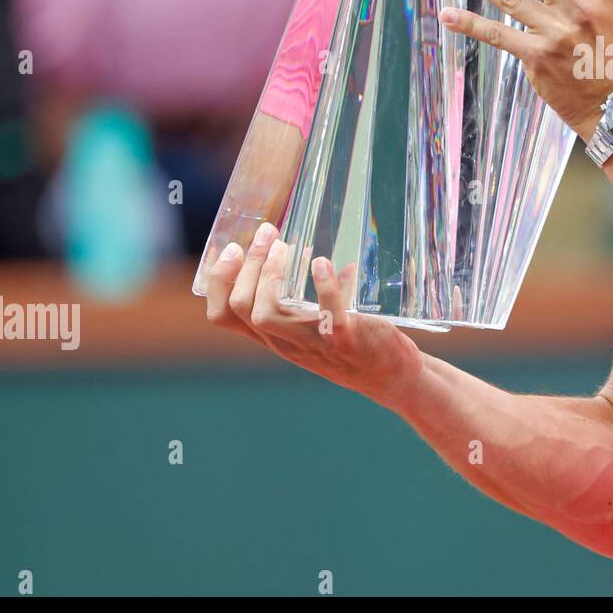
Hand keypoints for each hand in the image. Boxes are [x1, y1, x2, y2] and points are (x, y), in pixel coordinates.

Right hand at [204, 221, 423, 411]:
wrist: (393, 378)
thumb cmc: (356, 348)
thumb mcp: (322, 327)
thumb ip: (317, 301)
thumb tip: (326, 261)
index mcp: (275, 336)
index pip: (224, 316)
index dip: (219, 281)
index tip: (232, 249)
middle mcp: (286, 342)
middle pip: (243, 308)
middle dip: (247, 267)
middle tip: (267, 234)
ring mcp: (313, 343)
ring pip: (267, 315)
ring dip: (271, 275)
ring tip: (286, 246)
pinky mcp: (345, 338)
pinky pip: (327, 316)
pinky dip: (323, 287)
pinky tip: (322, 263)